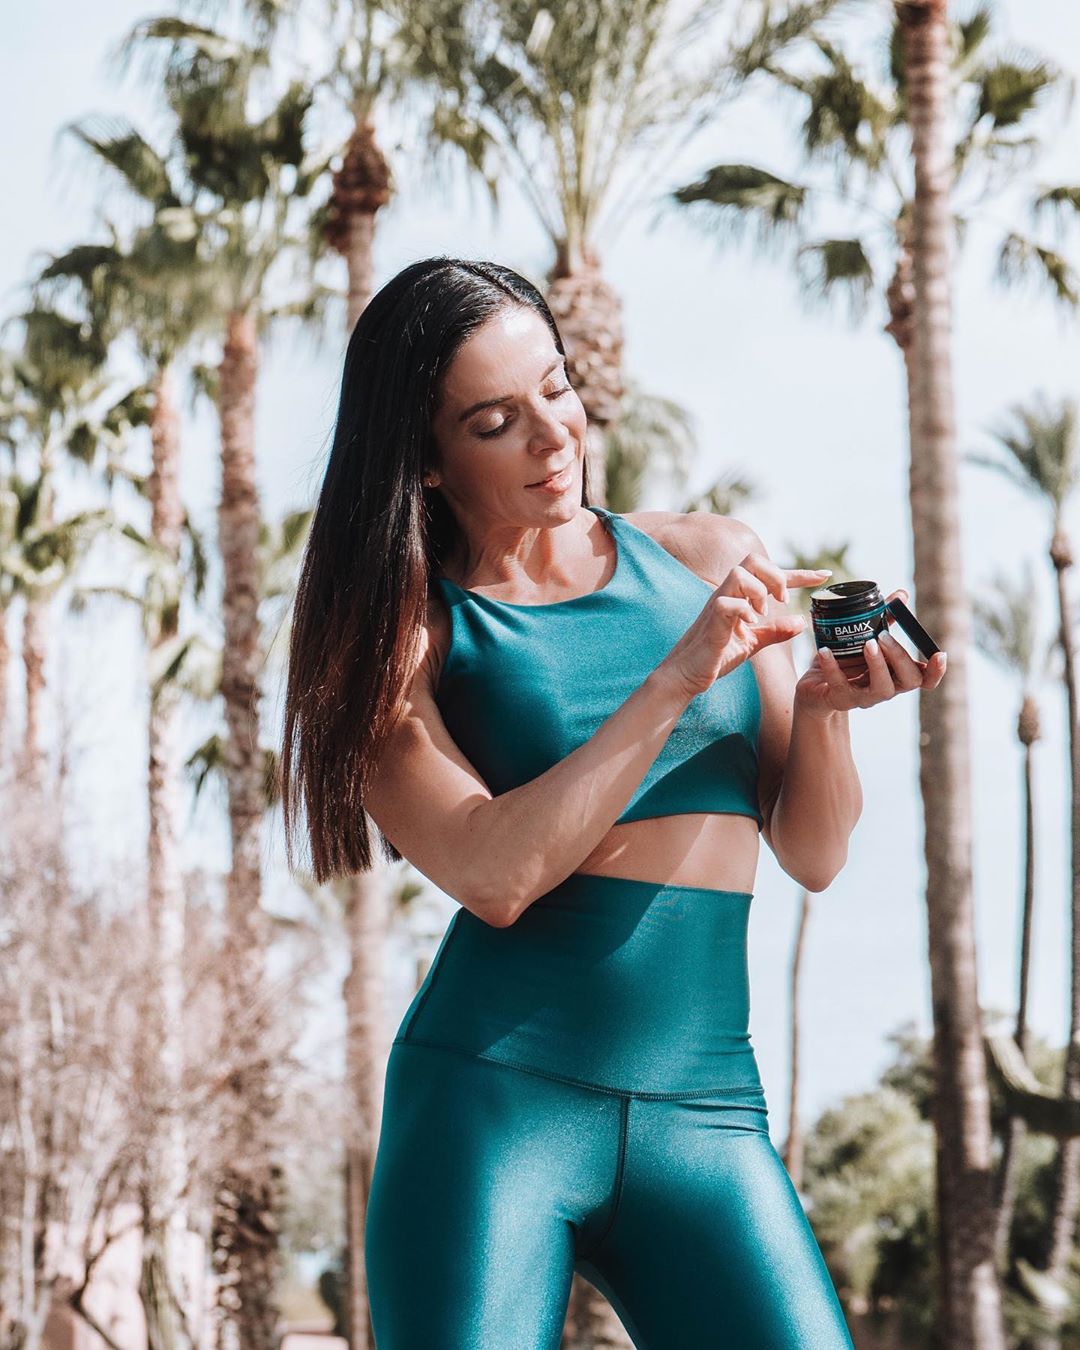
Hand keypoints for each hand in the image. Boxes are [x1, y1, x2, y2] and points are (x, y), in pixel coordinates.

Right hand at [661, 552, 832, 697]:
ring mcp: (717, 605)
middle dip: (775, 575)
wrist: (686, 675)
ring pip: (739, 573)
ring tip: (763, 613)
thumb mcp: (752, 642)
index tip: (824, 575)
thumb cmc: (715, 656)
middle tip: (783, 600)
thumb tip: (802, 622)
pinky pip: (727, 603)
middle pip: (752, 560)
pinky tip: (751, 624)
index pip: (770, 575)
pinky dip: (744, 610)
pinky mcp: (711, 621)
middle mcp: (728, 594)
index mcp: (739, 597)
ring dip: (759, 591)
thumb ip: (775, 631)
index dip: (800, 573)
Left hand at [794, 587, 947, 718]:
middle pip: (909, 681)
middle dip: (900, 657)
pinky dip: (832, 667)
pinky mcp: (841, 699)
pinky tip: (825, 651)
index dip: (936, 671)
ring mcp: (865, 697)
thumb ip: (884, 619)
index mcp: (896, 674)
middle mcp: (886, 688)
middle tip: (884, 636)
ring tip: (867, 643)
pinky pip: (839, 685)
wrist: (816, 685)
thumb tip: (901, 595)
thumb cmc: (847, 660)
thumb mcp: (865, 637)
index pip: (925, 679)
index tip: (940, 654)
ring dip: (877, 664)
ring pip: (881, 689)